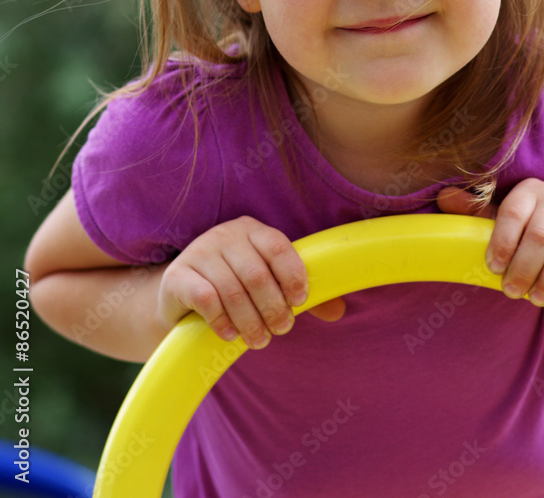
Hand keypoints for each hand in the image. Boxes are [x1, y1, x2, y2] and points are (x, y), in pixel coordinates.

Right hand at [158, 217, 345, 348]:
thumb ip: (296, 294)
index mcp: (252, 229)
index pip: (279, 246)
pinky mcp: (178, 275)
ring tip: (260, 340)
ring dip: (250, 321)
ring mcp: (199, 252)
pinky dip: (222, 321)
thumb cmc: (234, 287)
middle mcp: (225, 234)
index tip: (301, 301)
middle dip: (273, 306)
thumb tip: (338, 310)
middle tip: (282, 329)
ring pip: (233, 290)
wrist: (180, 295)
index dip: (293, 274)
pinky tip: (230, 334)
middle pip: (257, 273)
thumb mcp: (265, 284)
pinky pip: (206, 299)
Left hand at [437, 178, 543, 305]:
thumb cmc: (536, 235)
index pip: (513, 212)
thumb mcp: (507, 225)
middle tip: (513, 293)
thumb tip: (444, 197)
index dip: (502, 241)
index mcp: (529, 189)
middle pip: (539, 234)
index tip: (493, 269)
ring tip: (538, 300)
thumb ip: (478, 215)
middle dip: (524, 268)